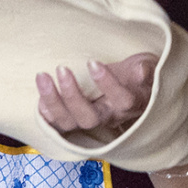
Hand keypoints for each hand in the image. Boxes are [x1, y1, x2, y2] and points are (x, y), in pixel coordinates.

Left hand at [35, 52, 156, 135]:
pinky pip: (57, 125)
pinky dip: (46, 115)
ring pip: (69, 123)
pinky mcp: (74, 119)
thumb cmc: (137, 76)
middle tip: (62, 68)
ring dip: (52, 102)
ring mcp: (90, 119)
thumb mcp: (148, 66)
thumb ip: (147, 69)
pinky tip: (39, 100)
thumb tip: (142, 70)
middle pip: (89, 118)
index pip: (122, 101)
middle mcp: (108, 116)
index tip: (93, 63)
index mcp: (129, 104)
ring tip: (42, 76)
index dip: (107, 84)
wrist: (129, 89)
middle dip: (72, 96)